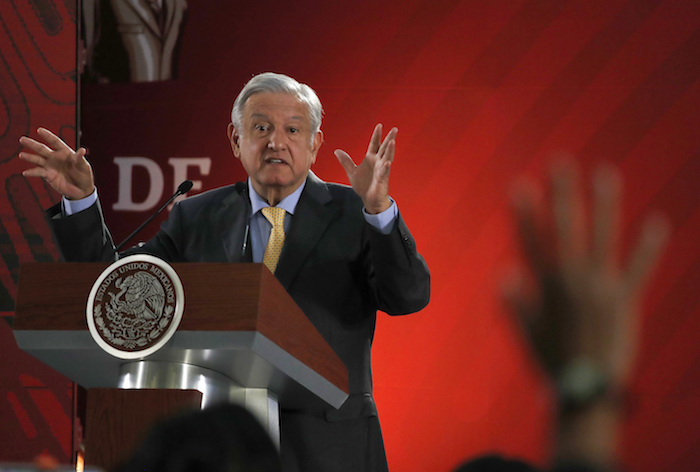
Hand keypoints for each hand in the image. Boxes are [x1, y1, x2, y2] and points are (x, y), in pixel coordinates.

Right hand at [18, 127, 94, 199]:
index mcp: (65, 152)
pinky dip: (32, 172)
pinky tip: (25, 173)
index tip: (39, 130)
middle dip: (32, 144)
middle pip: (42, 149)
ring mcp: (50, 166)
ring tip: (21, 155)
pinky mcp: (48, 175)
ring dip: (29, 157)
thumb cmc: (84, 175)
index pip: (55, 142)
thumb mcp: (84, 166)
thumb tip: (82, 150)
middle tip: (22, 139)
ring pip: (37, 159)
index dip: (48, 136)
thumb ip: (80, 159)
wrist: (81, 190)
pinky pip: (38, 172)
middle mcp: (55, 157)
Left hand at [334, 123, 396, 213]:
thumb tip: (337, 151)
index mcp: (371, 159)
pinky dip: (386, 167)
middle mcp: (378, 162)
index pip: (375, 144)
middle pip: (384, 148)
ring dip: (390, 150)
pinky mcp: (382, 179)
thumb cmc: (363, 186)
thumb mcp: (352, 172)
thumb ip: (346, 161)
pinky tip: (387, 163)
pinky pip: (385, 172)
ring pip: (387, 157)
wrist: (369, 199)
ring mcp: (381, 170)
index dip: (377, 135)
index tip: (379, 126)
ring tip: (393, 141)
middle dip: (389, 138)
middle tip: (395, 129)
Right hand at [503, 160, 669, 390]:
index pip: (531, 240)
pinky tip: (657, 221)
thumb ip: (514, 300)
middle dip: (562, 193)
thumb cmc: (551, 360)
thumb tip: (505, 272)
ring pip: (601, 238)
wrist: (585, 389)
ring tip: (605, 173)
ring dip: (604, 205)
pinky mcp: (625, 301)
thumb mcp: (524, 331)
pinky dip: (648, 248)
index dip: (525, 211)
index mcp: (545, 287)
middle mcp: (572, 281)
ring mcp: (600, 289)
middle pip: (565, 229)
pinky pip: (638, 270)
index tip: (520, 183)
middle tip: (560, 162)